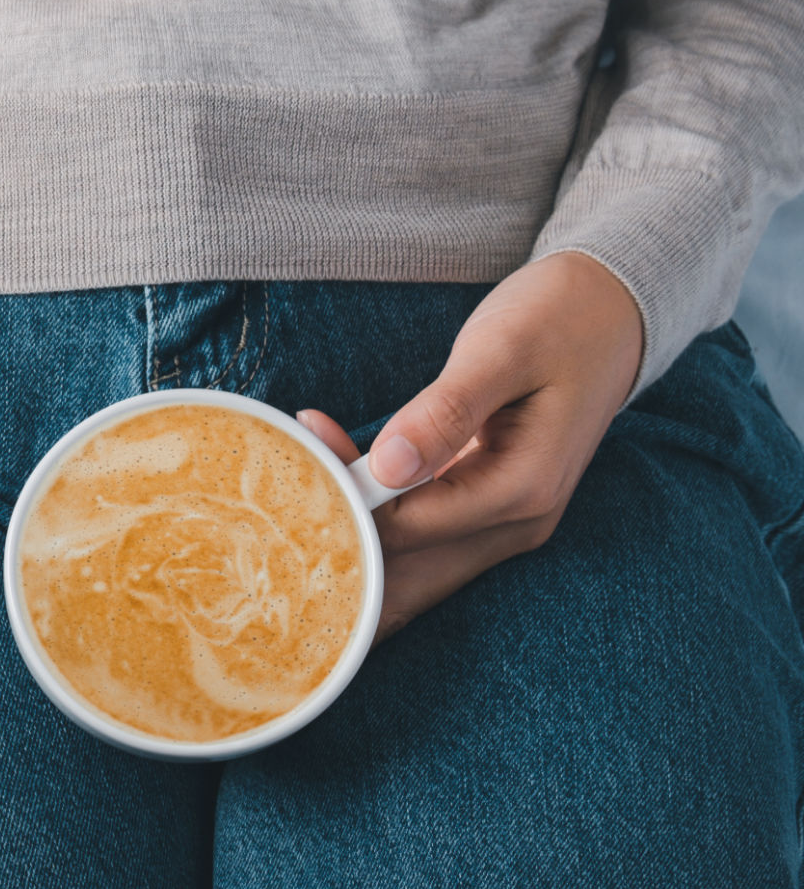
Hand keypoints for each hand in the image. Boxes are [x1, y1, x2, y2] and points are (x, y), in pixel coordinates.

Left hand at [298, 251, 642, 639]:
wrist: (612, 309)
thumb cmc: (559, 317)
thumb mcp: (501, 349)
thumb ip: (446, 409)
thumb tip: (388, 466)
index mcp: (521, 492)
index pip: (406, 531)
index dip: (345, 503)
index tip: (304, 454)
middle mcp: (516, 525)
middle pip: (406, 578)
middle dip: (339, 553)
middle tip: (276, 511)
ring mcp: (504, 524)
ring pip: (409, 570)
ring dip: (352, 544)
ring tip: (295, 496)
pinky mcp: (485, 509)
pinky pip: (419, 540)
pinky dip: (372, 526)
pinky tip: (330, 487)